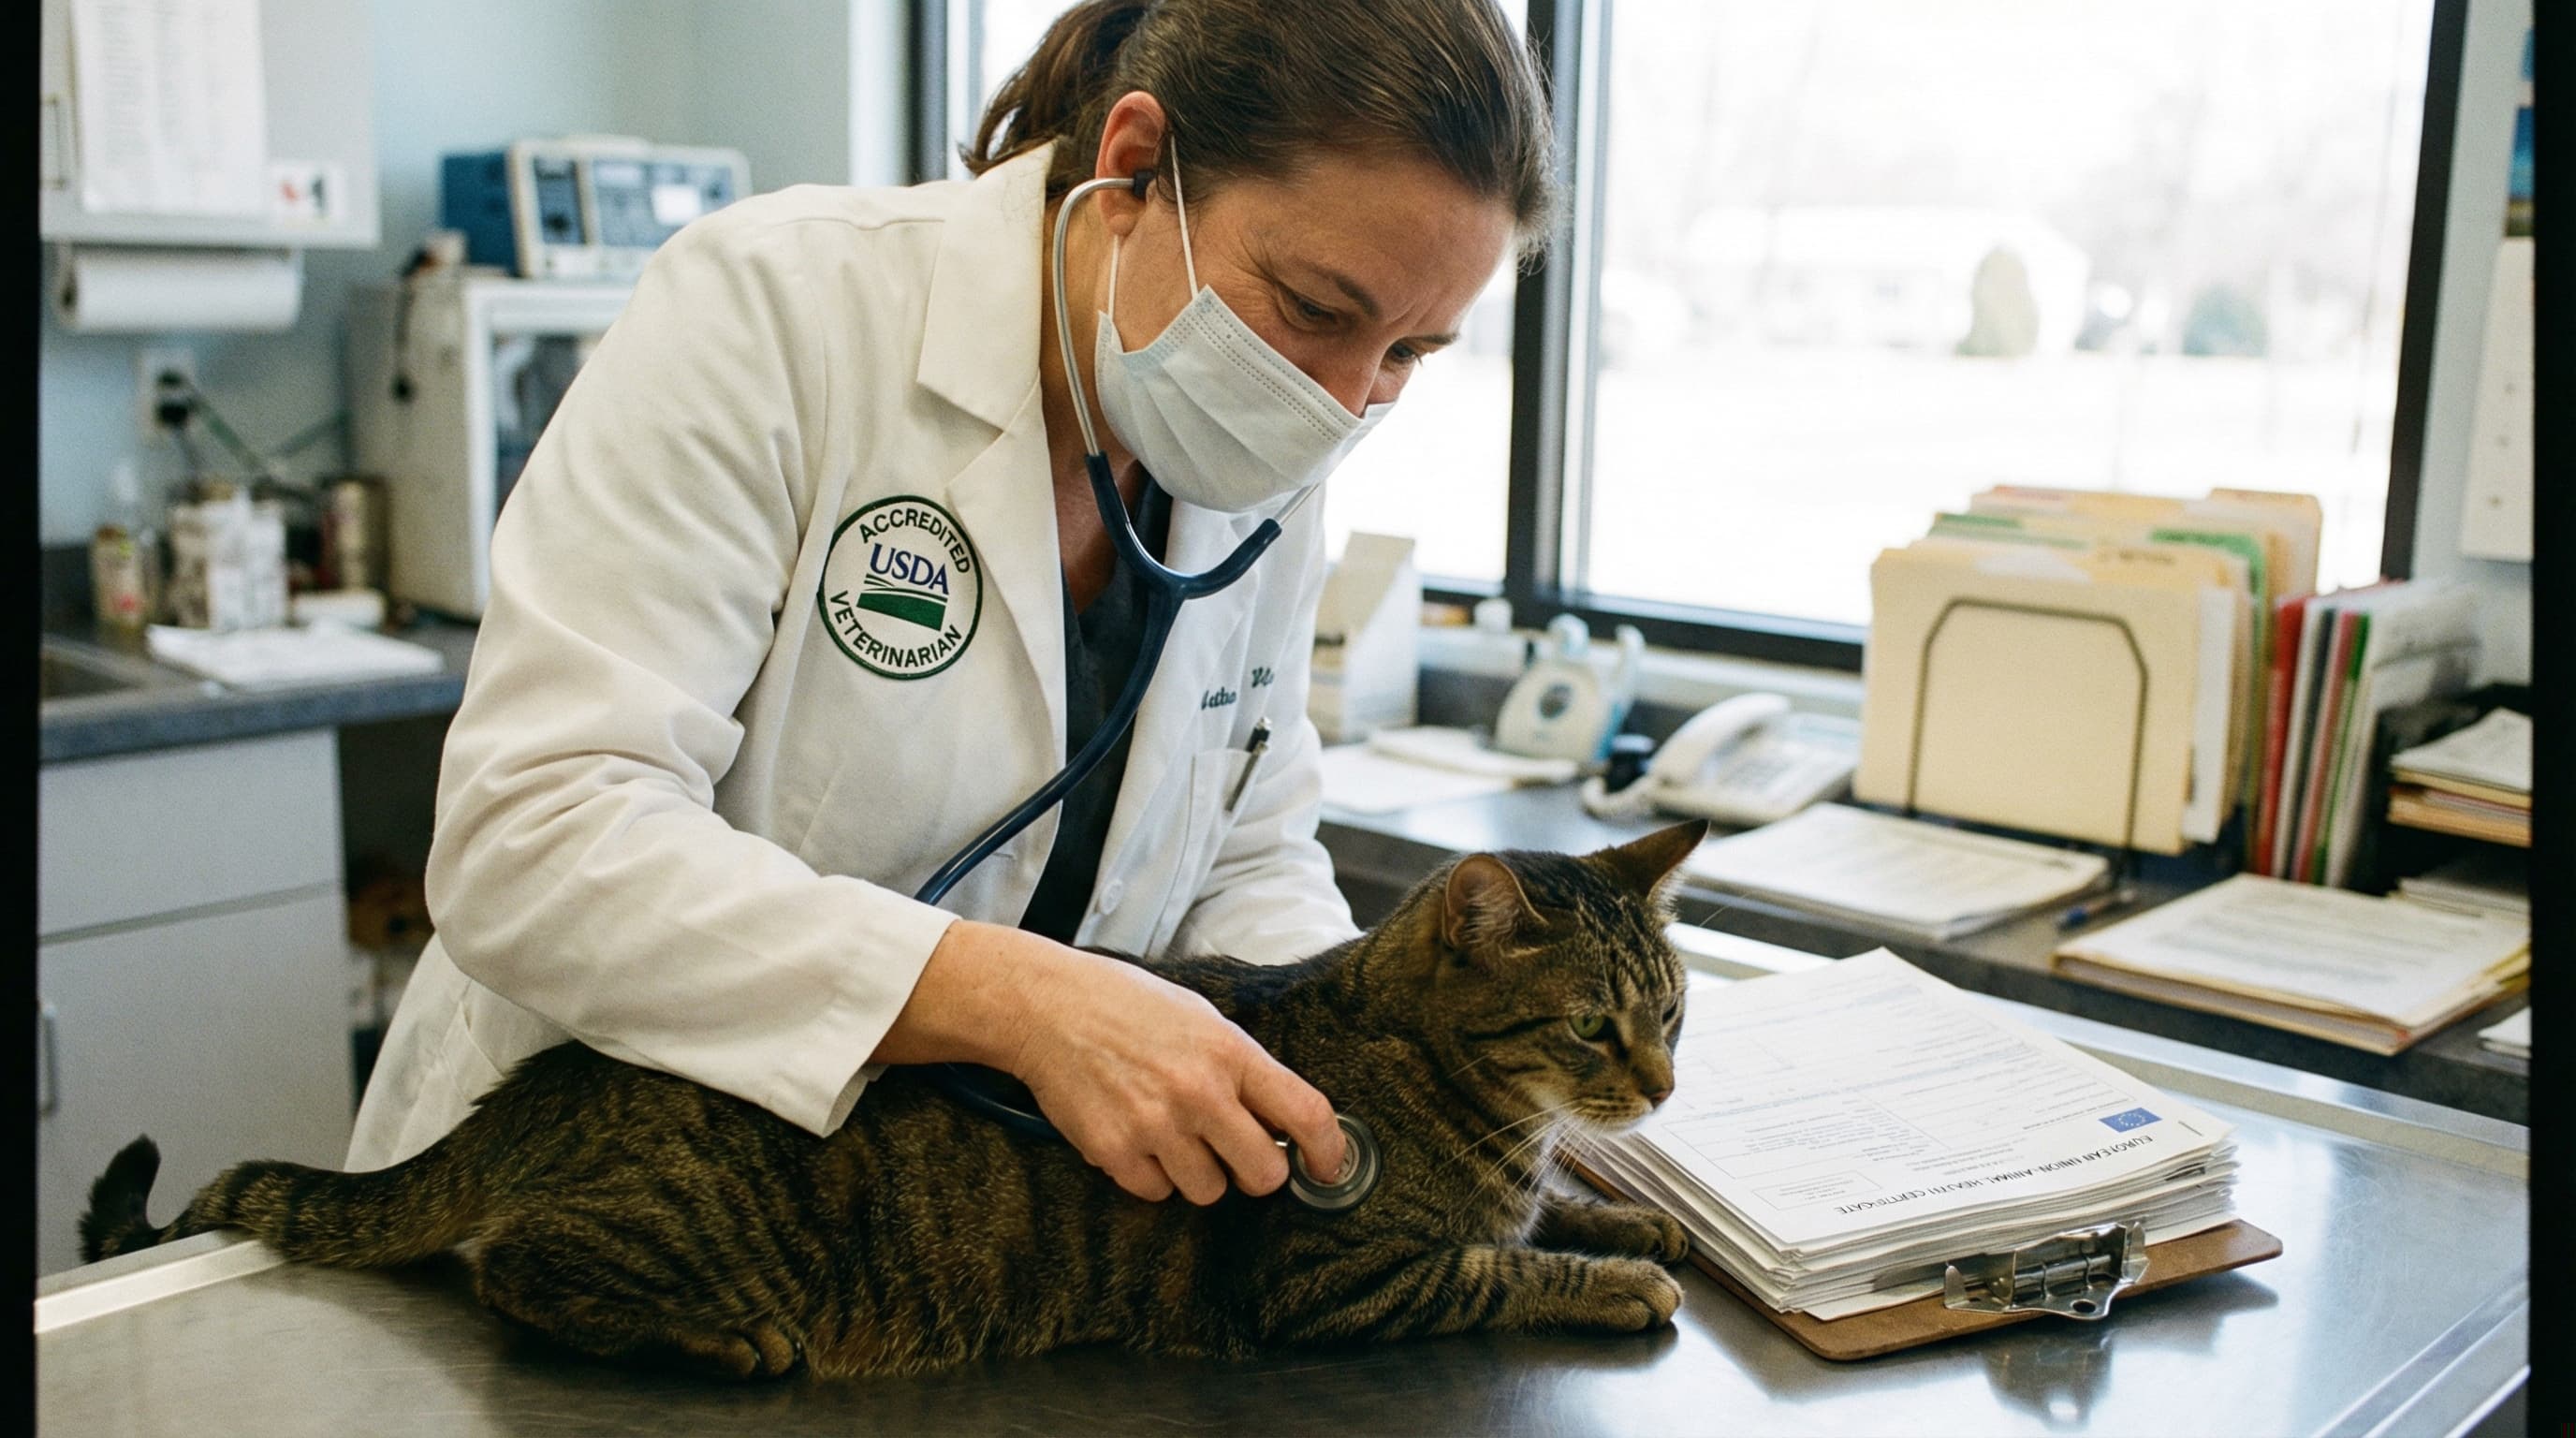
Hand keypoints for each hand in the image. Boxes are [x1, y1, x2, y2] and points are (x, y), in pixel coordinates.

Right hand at [1004, 942, 1344, 1204]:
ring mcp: (1156, 1125)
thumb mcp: (1202, 1019)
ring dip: (1198, 1173)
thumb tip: (1281, 1123)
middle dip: (1257, 1172)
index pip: (1306, 1114)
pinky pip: (1156, 1193)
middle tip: (1237, 1154)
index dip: (1328, 1152)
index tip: (1327, 1169)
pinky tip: (1135, 1136)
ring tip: (1171, 1133)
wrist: (1049, 1007)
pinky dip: (1151, 1175)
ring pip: (1209, 1192)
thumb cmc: (1129, 1007)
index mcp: (1231, 1053)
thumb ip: (1243, 1070)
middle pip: (1263, 1174)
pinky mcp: (1114, 1150)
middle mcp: (1199, 1093)